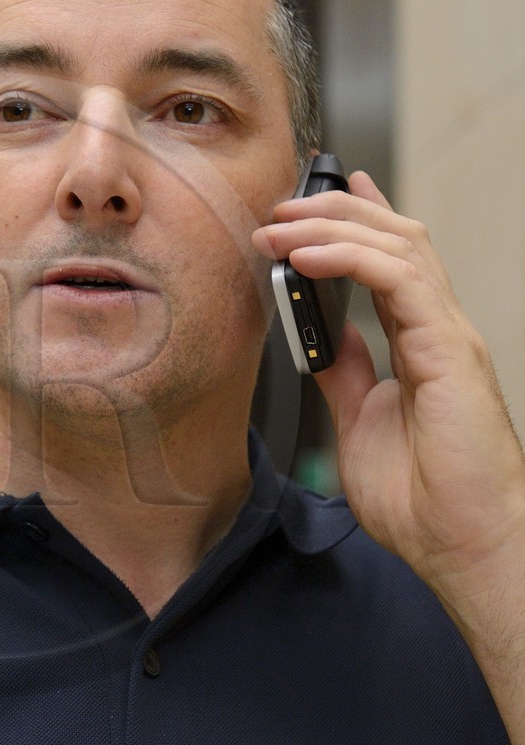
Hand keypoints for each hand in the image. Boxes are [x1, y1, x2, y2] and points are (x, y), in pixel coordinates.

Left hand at [253, 171, 524, 611]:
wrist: (464, 545)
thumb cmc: (427, 503)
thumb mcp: (360, 423)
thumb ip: (344, 374)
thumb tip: (319, 339)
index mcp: (422, 344)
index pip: (391, 261)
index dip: (357, 221)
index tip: (313, 199)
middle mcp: (439, 330)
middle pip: (395, 238)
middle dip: (335, 212)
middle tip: (280, 208)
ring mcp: (449, 335)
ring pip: (398, 245)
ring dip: (332, 227)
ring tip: (280, 227)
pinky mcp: (449, 348)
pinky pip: (397, 279)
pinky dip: (348, 259)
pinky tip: (307, 258)